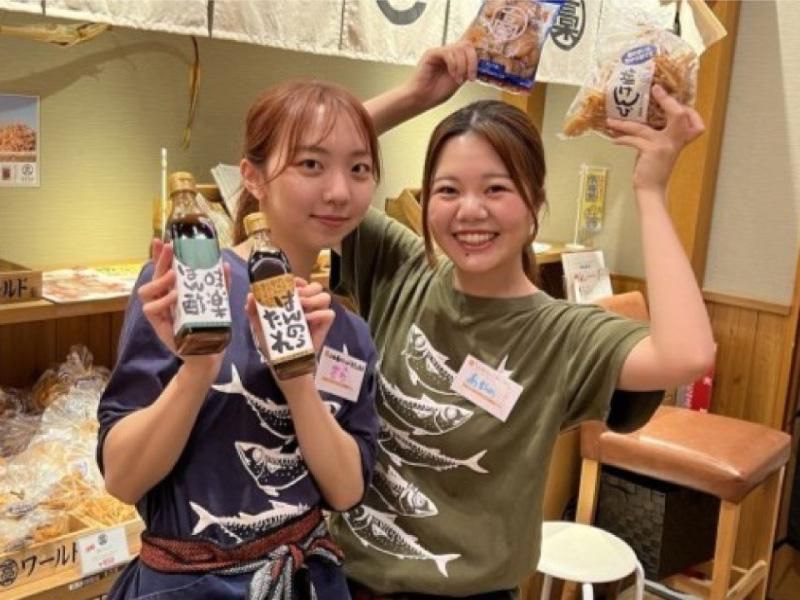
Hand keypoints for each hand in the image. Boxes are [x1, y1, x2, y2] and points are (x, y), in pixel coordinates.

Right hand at [138, 239, 229, 375]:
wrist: (208, 353)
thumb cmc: (210, 326)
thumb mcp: (218, 302)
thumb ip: (220, 285)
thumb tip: (224, 265)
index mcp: (176, 289)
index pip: (166, 268)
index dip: (162, 255)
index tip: (162, 239)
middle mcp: (164, 298)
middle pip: (155, 274)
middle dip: (161, 259)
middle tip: (170, 248)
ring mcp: (158, 310)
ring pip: (146, 290)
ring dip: (159, 280)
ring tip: (174, 276)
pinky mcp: (157, 323)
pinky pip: (151, 308)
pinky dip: (163, 301)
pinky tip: (174, 296)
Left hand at [245, 278, 334, 359]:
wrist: (283, 362)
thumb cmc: (273, 342)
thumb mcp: (260, 324)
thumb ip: (253, 309)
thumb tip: (251, 295)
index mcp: (294, 301)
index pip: (302, 283)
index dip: (298, 280)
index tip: (291, 284)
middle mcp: (308, 305)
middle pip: (316, 286)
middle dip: (306, 289)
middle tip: (296, 297)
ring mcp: (317, 315)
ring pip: (325, 297)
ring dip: (313, 299)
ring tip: (301, 307)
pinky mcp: (324, 326)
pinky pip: (329, 313)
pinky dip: (318, 314)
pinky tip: (306, 319)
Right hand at [405, 41, 477, 111]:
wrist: (422, 99)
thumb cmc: (436, 92)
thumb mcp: (459, 80)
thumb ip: (467, 70)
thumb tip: (480, 64)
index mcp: (454, 58)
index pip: (470, 49)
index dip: (476, 60)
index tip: (475, 76)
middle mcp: (447, 52)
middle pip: (467, 45)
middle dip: (472, 61)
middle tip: (470, 77)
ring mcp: (439, 52)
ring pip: (459, 49)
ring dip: (462, 66)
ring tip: (458, 79)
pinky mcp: (431, 53)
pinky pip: (447, 52)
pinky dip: (453, 64)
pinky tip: (452, 75)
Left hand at [606, 85, 705, 193]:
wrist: (652, 189)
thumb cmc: (655, 168)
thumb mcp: (662, 148)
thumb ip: (661, 134)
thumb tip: (644, 117)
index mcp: (681, 138)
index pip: (690, 117)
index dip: (685, 106)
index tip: (671, 95)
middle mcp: (676, 140)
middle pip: (678, 114)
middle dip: (666, 100)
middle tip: (655, 88)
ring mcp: (664, 145)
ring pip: (642, 127)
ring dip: (623, 124)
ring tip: (610, 121)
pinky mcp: (651, 151)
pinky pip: (633, 139)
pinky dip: (622, 139)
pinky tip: (614, 139)